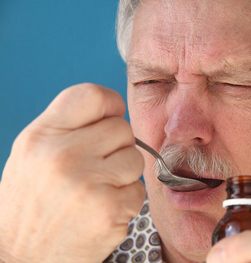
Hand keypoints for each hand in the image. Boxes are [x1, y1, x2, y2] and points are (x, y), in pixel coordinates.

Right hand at [0, 83, 145, 262]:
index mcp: (42, 135)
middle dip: (117, 148)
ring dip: (123, 176)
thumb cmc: (33, 202)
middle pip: (123, 128)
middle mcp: (63, 155)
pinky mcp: (109, 210)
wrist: (21, 257)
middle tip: (96, 169)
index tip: (110, 119)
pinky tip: (102, 211)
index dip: (110, 105)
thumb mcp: (34, 154)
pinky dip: (126, 202)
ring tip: (97, 191)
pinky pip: (138, 190)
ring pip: (135, 159)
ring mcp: (87, 183)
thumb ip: (70, 128)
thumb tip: (115, 112)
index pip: (93, 95)